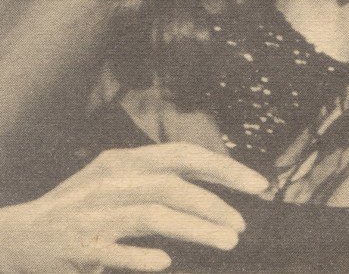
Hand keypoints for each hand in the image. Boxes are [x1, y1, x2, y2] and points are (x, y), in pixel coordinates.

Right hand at [0, 143, 267, 272]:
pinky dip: (140, 255)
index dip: (224, 167)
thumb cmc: (79, 205)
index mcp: (125, 159)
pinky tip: (165, 263)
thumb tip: (210, 182)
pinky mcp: (80, 246)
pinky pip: (115, 250)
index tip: (257, 184)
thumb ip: (157, 176)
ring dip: (195, 228)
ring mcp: (96, 212)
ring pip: (154, 214)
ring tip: (228, 241)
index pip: (184, 155)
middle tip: (243, 223)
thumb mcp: (116, 178)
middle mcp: (113, 180)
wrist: (21, 235)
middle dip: (215, 201)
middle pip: (174, 184)